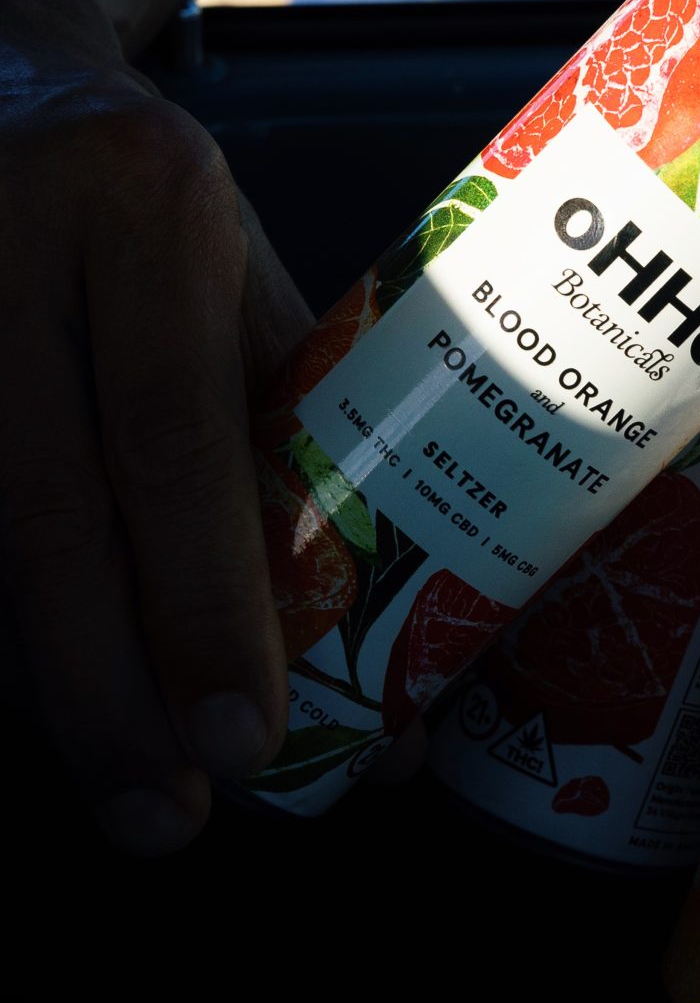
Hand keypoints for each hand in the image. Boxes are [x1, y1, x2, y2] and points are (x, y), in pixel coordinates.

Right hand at [0, 0, 309, 851]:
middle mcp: (9, 231)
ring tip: (110, 784)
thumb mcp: (229, 257)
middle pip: (40, 510)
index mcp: (144, 197)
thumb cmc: (136, 187)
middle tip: (172, 815)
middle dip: (107, 689)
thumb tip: (361, 611)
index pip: (171, 430)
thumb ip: (276, 407)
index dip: (204, 596)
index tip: (247, 735)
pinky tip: (29, 692)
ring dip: (35, 679)